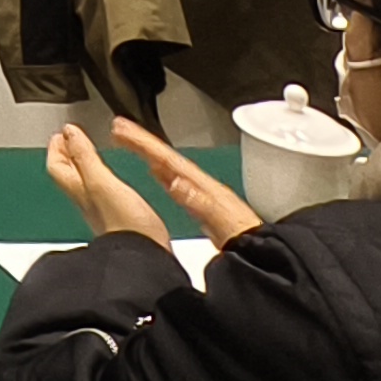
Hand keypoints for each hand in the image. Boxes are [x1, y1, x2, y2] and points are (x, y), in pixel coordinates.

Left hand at [42, 121, 181, 242]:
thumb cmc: (125, 224)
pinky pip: (103, 195)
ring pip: (85, 185)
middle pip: (68, 175)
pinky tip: (114, 182)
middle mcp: (87, 203)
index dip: (56, 148)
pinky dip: (103, 182)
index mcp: (78, 191)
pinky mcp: (121, 220)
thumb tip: (68, 132)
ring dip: (86, 167)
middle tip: (72, 141)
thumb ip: (84, 157)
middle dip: (69, 155)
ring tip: (90, 155)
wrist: (145, 259)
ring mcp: (103, 213)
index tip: (60, 133)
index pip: (56, 166)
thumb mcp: (101, 181)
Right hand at [100, 118, 261, 247]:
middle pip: (167, 157)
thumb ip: (198, 201)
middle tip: (119, 127)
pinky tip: (156, 172)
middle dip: (143, 141)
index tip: (123, 130)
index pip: (168, 159)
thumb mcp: (221, 220)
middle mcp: (201, 185)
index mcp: (202, 186)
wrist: (261, 253)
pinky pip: (175, 180)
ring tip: (130, 142)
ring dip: (149, 153)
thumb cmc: (244, 239)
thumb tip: (174, 181)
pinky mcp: (200, 204)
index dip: (144, 143)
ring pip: (169, 166)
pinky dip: (161, 171)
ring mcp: (201, 193)